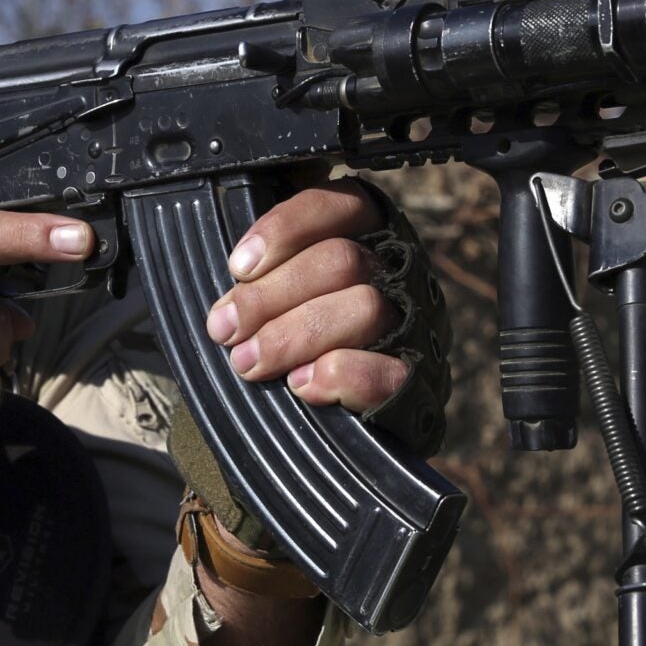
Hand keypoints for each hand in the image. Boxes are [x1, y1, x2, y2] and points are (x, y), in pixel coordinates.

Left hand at [168, 176, 450, 558]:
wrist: (325, 440)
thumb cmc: (290, 350)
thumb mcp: (274, 301)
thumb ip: (263, 277)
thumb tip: (228, 279)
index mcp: (364, 237)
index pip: (335, 205)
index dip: (284, 229)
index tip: (237, 266)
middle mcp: (397, 274)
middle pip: (343, 260)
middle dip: (271, 297)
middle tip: (225, 331)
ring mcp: (414, 328)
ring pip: (364, 308)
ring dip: (293, 336)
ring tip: (249, 364)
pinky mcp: (420, 383)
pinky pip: (390, 371)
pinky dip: (340, 375)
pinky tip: (302, 386)